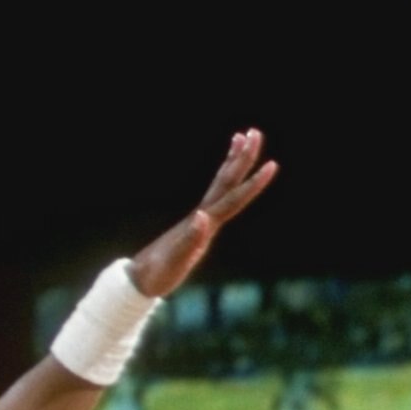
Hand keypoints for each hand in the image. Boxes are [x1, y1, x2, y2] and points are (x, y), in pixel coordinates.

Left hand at [129, 130, 279, 299]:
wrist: (139, 277)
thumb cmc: (158, 272)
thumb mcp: (176, 259)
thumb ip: (190, 239)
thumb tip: (203, 216)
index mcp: (204, 222)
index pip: (233, 197)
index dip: (253, 183)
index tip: (271, 164)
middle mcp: (203, 214)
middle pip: (227, 180)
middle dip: (243, 157)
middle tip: (255, 132)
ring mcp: (199, 218)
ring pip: (221, 183)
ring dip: (233, 161)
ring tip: (240, 137)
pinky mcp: (196, 225)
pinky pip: (216, 197)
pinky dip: (224, 182)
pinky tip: (228, 178)